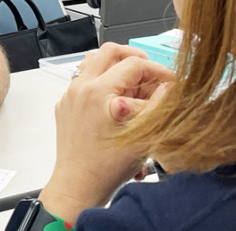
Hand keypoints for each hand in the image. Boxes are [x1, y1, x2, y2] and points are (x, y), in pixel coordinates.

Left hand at [39, 43, 175, 222]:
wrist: (78, 184)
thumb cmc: (107, 165)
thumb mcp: (142, 134)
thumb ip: (158, 106)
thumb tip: (169, 86)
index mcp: (98, 91)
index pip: (133, 64)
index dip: (157, 70)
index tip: (170, 81)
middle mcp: (80, 87)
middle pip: (108, 51)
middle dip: (133, 57)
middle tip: (150, 71)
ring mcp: (70, 95)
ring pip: (93, 62)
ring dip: (115, 66)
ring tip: (135, 82)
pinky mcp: (65, 106)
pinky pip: (83, 81)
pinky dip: (102, 81)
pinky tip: (116, 99)